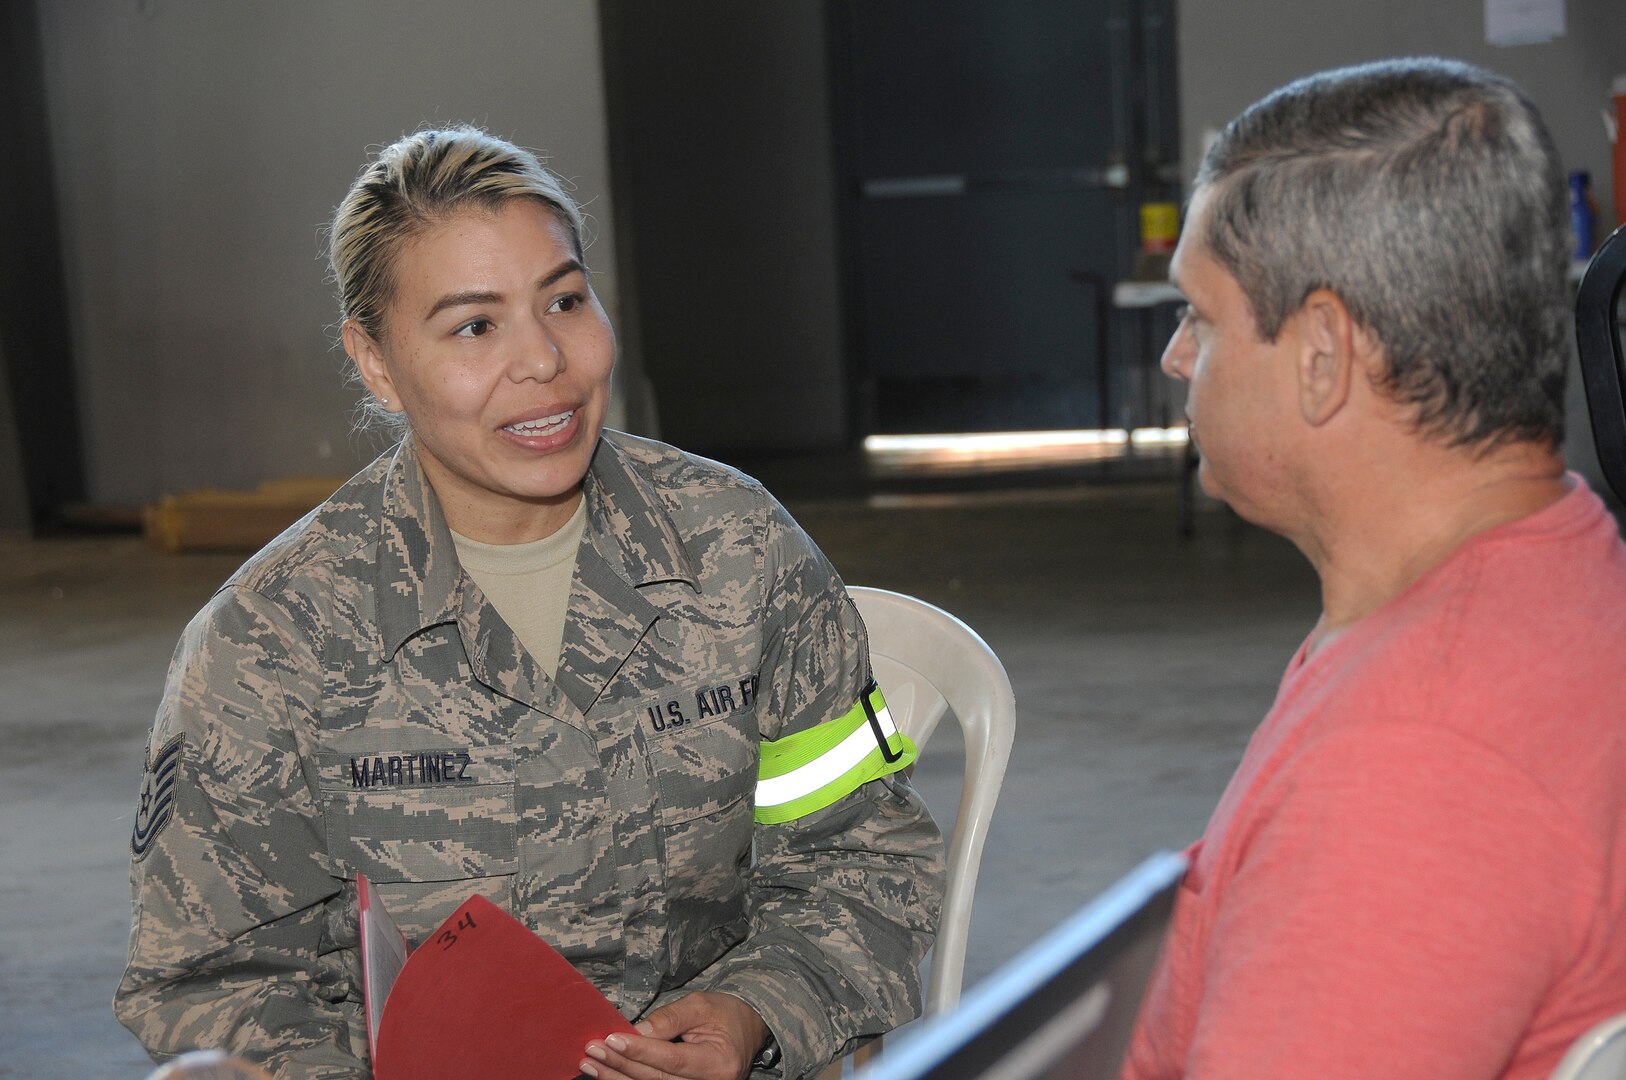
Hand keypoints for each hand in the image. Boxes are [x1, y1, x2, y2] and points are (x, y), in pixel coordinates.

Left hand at [581, 991, 768, 1079]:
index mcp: (719, 1062)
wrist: (746, 1029)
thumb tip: (636, 1031)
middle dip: (622, 1064)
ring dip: (617, 1077)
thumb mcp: (701, 1005)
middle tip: (593, 1049)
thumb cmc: (725, 1014)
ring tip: (591, 1064)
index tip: (612, 1040)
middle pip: (657, 1079)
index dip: (641, 1051)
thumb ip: (669, 1019)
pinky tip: (607, 1073)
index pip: (673, 1060)